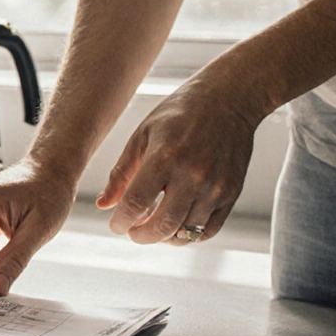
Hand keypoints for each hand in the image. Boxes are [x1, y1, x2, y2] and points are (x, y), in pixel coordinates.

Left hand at [96, 72, 260, 243]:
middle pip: (162, 226)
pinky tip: (176, 224)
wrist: (230, 98)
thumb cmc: (180, 113)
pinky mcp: (232, 193)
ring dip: (164, 237)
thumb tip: (103, 205)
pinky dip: (189, 235)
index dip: (120, 222)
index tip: (115, 225)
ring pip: (186, 233)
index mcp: (164, 157)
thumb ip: (121, 172)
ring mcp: (215, 186)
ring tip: (153, 224)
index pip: (135, 204)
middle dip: (140, 236)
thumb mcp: (142, 135)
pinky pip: (208, 230)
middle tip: (132, 231)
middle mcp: (192, 175)